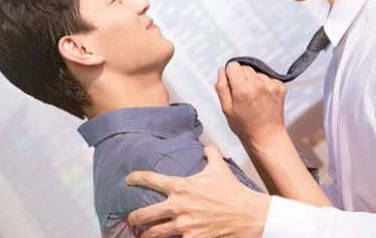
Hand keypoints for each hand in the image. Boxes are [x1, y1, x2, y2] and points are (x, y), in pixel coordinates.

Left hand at [125, 146, 269, 237]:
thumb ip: (211, 154)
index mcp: (181, 187)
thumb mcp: (220, 168)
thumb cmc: (232, 191)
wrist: (246, 214)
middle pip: (144, 214)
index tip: (128, 180)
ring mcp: (183, 225)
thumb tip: (208, 146)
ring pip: (154, 233)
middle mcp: (177, 206)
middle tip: (130, 219)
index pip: (151, 179)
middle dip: (133, 217)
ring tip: (141, 236)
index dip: (136, 178)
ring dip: (145, 235)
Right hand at [216, 62, 287, 144]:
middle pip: (245, 67)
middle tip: (243, 94)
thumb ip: (221, 87)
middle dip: (241, 77)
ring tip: (254, 98)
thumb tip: (221, 70)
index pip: (233, 65)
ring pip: (257, 72)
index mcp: (242, 89)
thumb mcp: (226, 109)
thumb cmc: (244, 126)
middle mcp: (258, 84)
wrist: (267, 137)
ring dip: (254, 81)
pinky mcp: (281, 87)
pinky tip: (263, 98)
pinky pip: (268, 78)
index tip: (232, 85)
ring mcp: (271, 85)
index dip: (230, 74)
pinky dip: (265, 85)